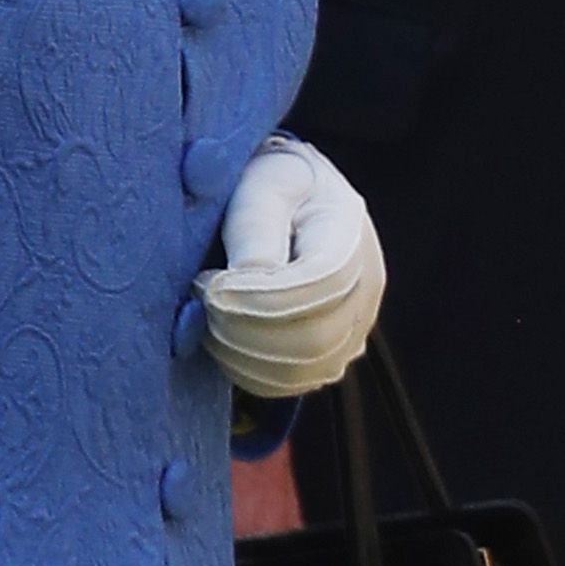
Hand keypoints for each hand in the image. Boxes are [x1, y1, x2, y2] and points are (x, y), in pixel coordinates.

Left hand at [201, 137, 384, 399]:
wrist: (287, 197)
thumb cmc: (268, 182)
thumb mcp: (261, 181)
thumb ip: (256, 224)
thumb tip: (248, 277)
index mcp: (348, 231)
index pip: (320, 285)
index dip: (258, 298)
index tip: (207, 282)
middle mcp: (366, 285)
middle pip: (313, 339)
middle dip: (241, 330)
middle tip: (198, 300)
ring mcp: (354, 326)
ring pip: (302, 370)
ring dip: (238, 353)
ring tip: (205, 314)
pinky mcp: (330, 353)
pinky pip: (289, 384)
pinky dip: (245, 370)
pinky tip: (220, 336)